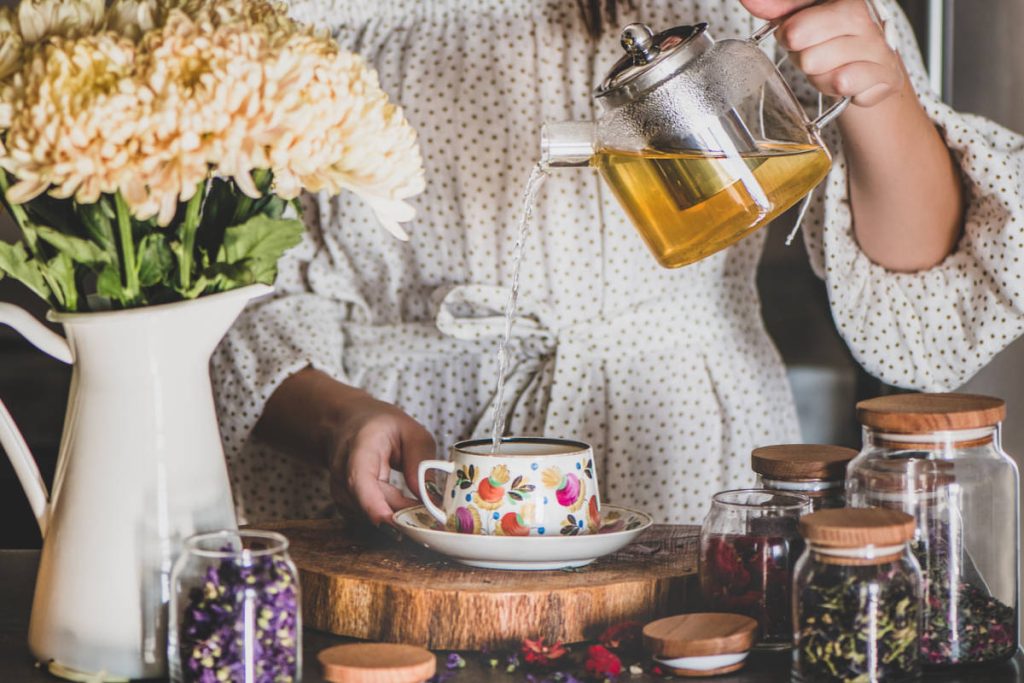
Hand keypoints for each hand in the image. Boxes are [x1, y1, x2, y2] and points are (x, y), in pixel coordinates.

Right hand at [327, 395, 436, 526]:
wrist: (347, 424)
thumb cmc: (380, 425)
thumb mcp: (412, 431)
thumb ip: (421, 460)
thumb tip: (428, 497)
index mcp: (359, 446)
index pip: (359, 479)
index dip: (373, 505)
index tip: (393, 524)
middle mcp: (342, 472)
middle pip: (368, 504)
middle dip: (400, 519)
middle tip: (432, 523)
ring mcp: (340, 490)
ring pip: (368, 516)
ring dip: (397, 520)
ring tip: (422, 514)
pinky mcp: (345, 504)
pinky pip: (367, 520)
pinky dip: (389, 521)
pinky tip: (407, 514)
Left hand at [740, 0, 903, 107]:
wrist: (869, 74)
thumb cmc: (831, 42)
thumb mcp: (801, 21)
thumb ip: (778, 8)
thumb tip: (749, 0)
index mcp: (844, 0)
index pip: (800, 13)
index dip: (790, 29)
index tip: (792, 37)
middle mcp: (864, 16)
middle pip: (800, 37)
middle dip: (799, 54)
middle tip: (814, 54)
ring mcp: (878, 45)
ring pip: (818, 65)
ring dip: (816, 76)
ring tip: (829, 69)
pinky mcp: (885, 74)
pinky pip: (843, 82)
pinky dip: (835, 88)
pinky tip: (843, 82)